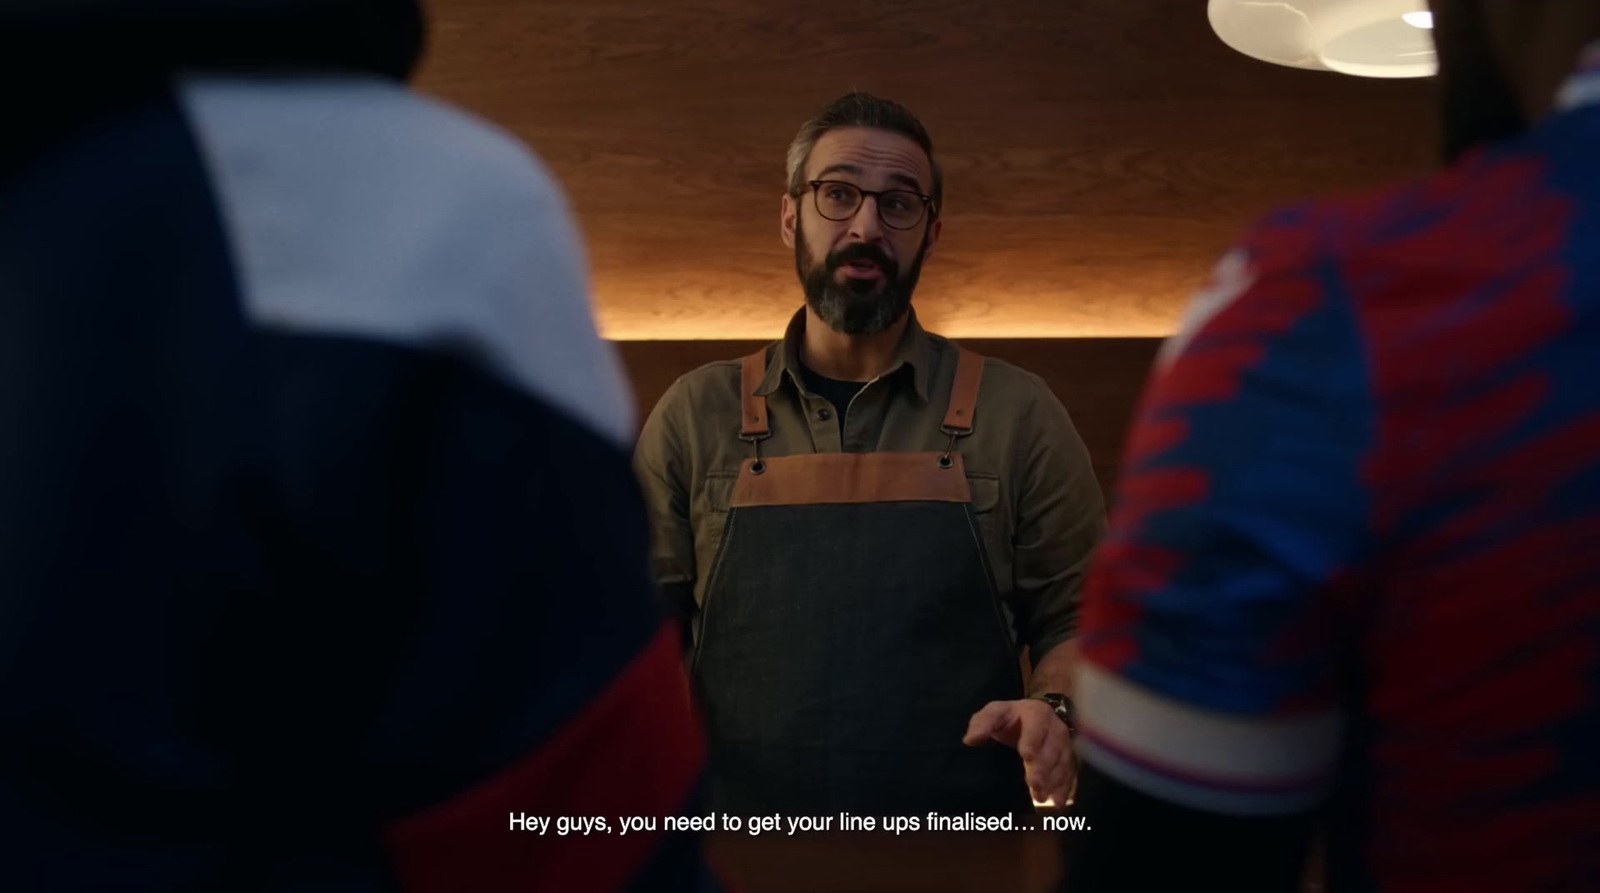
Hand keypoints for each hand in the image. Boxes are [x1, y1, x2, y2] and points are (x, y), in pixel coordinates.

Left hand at [963, 698, 1077, 808]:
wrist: (1036, 717)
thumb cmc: (1010, 718)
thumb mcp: (994, 714)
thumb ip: (982, 724)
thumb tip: (970, 740)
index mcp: (1036, 713)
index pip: (1036, 726)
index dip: (1032, 740)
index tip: (1026, 755)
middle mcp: (1055, 728)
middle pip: (1052, 748)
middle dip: (1043, 767)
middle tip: (1034, 785)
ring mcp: (1064, 745)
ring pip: (1062, 762)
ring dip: (1053, 780)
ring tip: (1040, 797)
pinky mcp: (1068, 759)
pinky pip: (1070, 774)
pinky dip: (1064, 788)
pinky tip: (1058, 803)